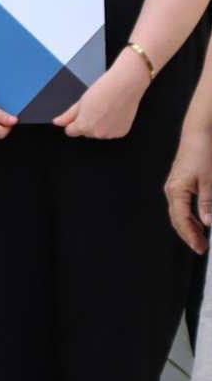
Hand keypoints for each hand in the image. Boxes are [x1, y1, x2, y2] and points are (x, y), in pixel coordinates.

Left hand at [52, 58, 147, 139]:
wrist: (126, 85)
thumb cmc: (104, 90)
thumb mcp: (80, 102)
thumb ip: (68, 115)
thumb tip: (57, 122)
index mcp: (83, 126)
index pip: (70, 131)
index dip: (73, 122)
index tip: (78, 114)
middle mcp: (97, 133)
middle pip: (86, 132)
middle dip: (87, 122)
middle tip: (95, 107)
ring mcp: (111, 134)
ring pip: (99, 132)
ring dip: (100, 124)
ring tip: (105, 108)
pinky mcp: (122, 132)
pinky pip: (111, 131)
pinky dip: (112, 125)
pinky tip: (114, 113)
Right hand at [166, 129, 211, 252]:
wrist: (199, 132)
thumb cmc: (202, 152)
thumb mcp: (209, 181)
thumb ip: (207, 203)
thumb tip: (208, 222)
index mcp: (176, 191)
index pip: (182, 220)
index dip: (191, 236)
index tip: (200, 248)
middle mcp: (172, 190)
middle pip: (177, 219)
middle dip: (189, 234)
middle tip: (201, 247)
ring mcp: (175, 186)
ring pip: (180, 213)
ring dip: (189, 226)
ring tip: (201, 237)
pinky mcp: (181, 182)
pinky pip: (182, 204)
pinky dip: (190, 215)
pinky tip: (199, 219)